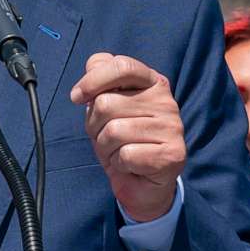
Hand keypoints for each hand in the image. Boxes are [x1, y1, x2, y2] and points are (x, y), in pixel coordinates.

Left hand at [69, 52, 186, 222]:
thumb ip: (101, 83)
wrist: (144, 184)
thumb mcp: (107, 109)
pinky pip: (127, 155)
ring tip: (118, 152)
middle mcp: (166, 101)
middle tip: (106, 137)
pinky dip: (119, 163)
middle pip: (107, 103)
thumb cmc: (123, 141)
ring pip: (114, 131)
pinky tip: (130, 165)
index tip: (77, 97)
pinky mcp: (172, 154)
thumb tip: (91, 71)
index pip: (122, 66)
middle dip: (94, 126)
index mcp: (152, 82)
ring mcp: (172, 127)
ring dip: (105, 148)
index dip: (93, 80)